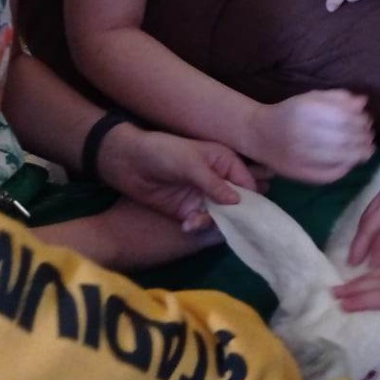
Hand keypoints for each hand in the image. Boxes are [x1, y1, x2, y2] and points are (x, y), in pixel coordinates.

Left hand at [94, 124, 259, 230]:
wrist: (129, 163)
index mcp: (225, 162)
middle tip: (222, 222)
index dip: (250, 199)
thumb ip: (214, 183)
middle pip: (239, 203)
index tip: (249, 215)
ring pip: (222, 217)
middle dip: (234, 215)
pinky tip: (186, 224)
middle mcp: (219, 181)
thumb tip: (238, 202)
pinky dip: (198, 226)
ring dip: (213, 222)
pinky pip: (203, 223)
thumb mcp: (190, 163)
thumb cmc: (163, 152)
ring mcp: (205, 197)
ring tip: (194, 221)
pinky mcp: (190, 211)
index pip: (247, 183)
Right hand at [247, 90, 374, 183]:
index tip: (367, 121)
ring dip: (359, 154)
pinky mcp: (301, 174)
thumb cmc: (289, 113)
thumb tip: (363, 102)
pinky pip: (330, 174)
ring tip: (366, 150)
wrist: (260, 135)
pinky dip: (345, 168)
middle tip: (369, 137)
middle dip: (362, 138)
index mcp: (304, 110)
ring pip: (339, 157)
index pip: (342, 117)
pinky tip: (351, 162)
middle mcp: (302, 132)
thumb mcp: (310, 99)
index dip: (360, 121)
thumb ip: (337, 98)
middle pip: (343, 137)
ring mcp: (301, 156)